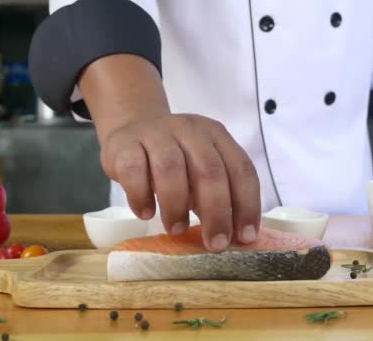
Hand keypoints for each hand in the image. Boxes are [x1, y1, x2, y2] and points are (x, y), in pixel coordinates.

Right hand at [100, 113, 260, 251]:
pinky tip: (145, 213)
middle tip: (214, 244)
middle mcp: (190, 130)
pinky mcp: (125, 144)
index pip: (241, 169)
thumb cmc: (174, 159)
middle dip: (216, 212)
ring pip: (171, 169)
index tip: (245, 237)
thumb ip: (218, 194)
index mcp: (216, 135)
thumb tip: (235, 237)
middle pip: (210, 171)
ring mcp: (156, 134)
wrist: (130, 128)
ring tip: (177, 230)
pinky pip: (134, 171)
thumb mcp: (200, 169)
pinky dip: (141, 196)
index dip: (247, 205)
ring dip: (176, 206)